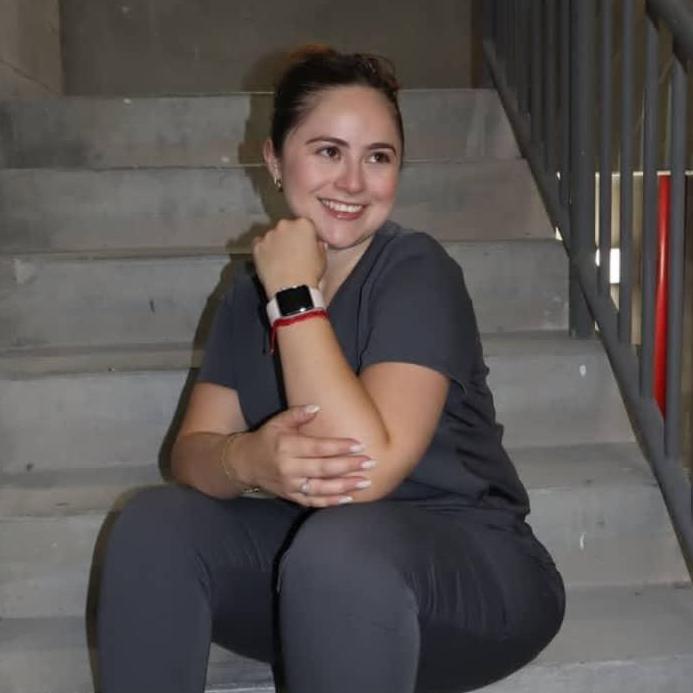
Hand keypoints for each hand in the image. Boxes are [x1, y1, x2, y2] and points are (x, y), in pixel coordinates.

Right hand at [236, 405, 374, 506]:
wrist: (245, 463)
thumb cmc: (266, 439)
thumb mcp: (278, 422)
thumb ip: (297, 414)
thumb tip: (317, 407)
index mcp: (287, 447)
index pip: (318, 447)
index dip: (339, 447)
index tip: (359, 444)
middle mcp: (289, 468)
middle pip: (323, 469)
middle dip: (349, 466)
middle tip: (370, 463)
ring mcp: (290, 485)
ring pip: (321, 488)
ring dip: (345, 486)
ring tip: (365, 481)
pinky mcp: (291, 496)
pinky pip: (313, 501)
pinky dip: (331, 501)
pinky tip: (349, 498)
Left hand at [252, 218, 326, 296]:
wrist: (291, 289)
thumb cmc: (310, 273)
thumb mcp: (322, 259)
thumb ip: (318, 246)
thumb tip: (315, 243)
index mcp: (304, 224)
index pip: (305, 224)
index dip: (306, 235)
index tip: (306, 244)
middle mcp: (284, 224)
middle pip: (287, 227)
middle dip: (289, 236)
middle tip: (293, 252)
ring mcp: (269, 235)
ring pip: (272, 236)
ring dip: (276, 243)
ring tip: (280, 260)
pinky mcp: (257, 246)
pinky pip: (260, 244)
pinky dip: (264, 250)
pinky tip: (269, 261)